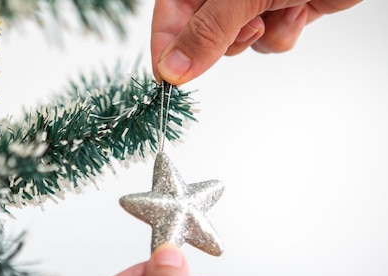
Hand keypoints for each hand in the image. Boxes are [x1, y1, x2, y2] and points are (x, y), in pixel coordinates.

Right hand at [152, 0, 362, 83]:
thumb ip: (205, 33)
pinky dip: (283, 34)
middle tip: (244, 26)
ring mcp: (254, 0)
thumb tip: (172, 69)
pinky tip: (297, 10)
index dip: (166, 45)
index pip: (170, 12)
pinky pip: (268, 41)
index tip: (167, 78)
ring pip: (237, 42)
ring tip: (276, 9)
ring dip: (258, 36)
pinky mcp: (282, 10)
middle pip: (201, 31)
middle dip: (224, 39)